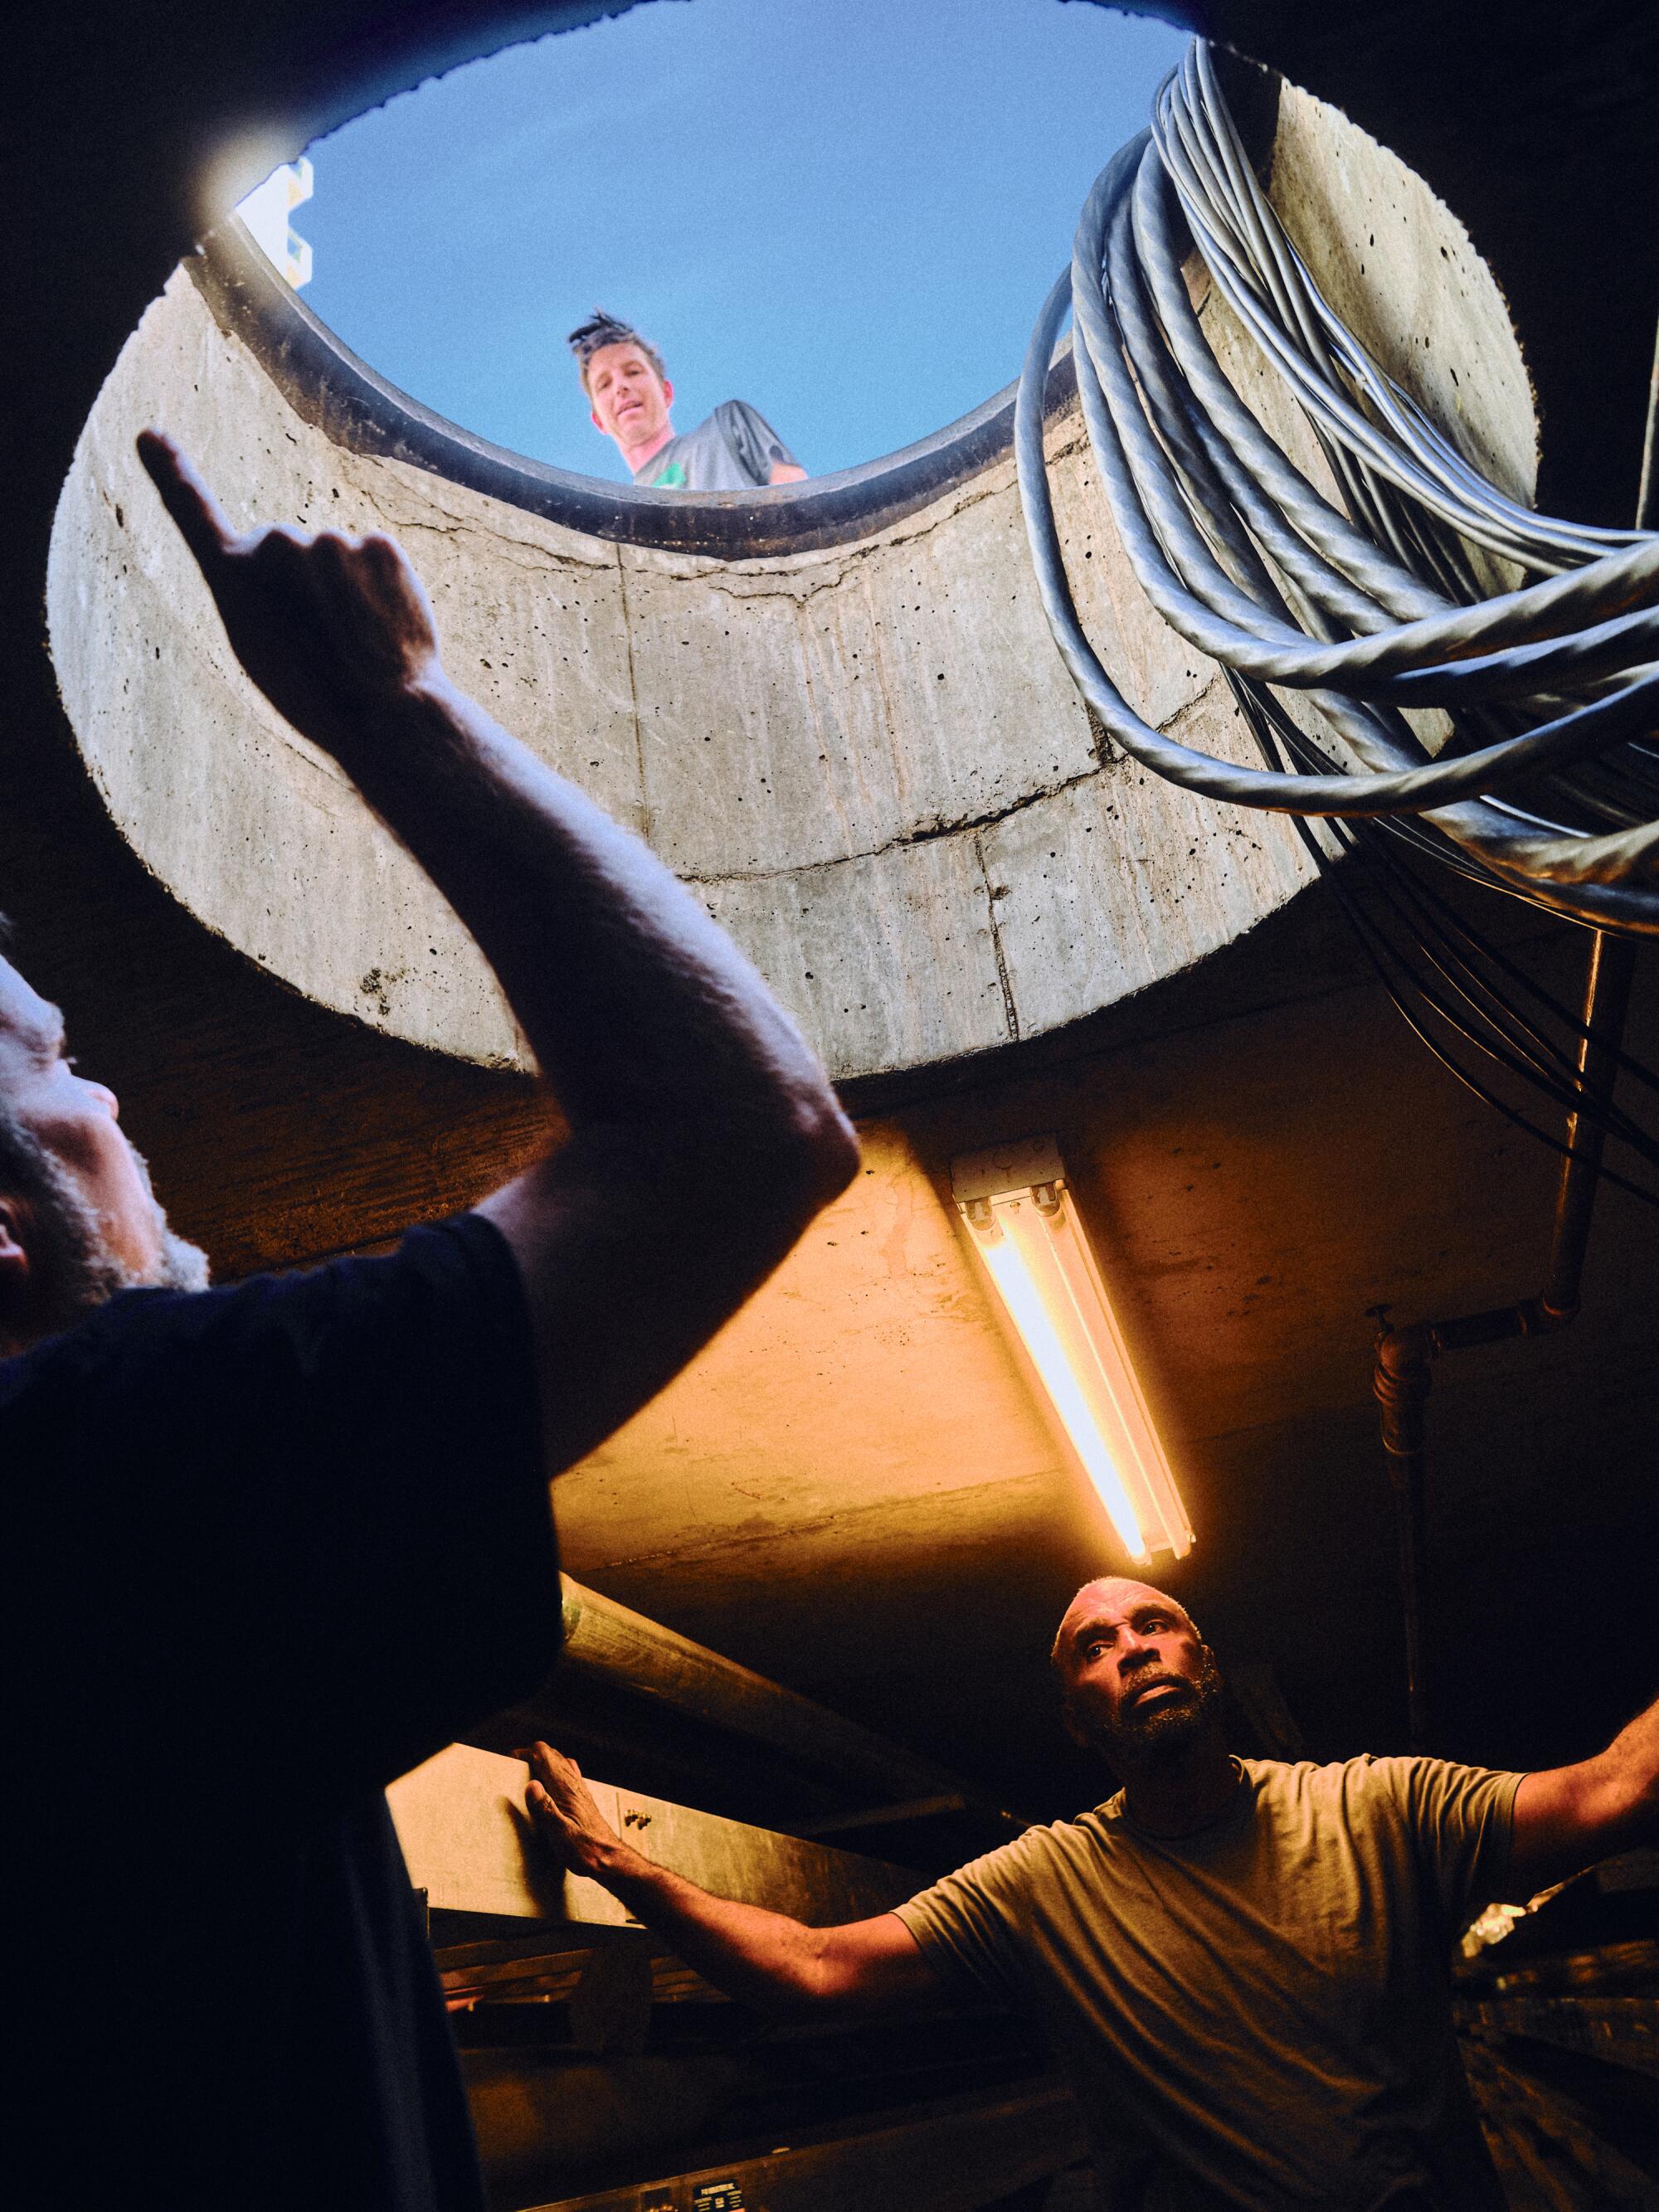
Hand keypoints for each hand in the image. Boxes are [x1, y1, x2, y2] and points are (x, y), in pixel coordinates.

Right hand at [136, 429, 444, 764]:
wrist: (387, 715)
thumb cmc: (316, 695)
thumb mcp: (263, 650)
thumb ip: (257, 592)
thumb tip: (279, 551)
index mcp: (232, 575)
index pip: (193, 511)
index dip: (171, 473)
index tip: (150, 434)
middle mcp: (276, 543)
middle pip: (288, 550)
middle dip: (304, 586)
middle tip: (320, 640)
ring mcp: (330, 539)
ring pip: (334, 559)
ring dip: (346, 593)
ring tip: (355, 640)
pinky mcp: (378, 543)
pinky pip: (373, 560)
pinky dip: (381, 589)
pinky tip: (384, 626)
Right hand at [519, 1740, 626, 1880]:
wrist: (608, 1859)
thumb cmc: (586, 1849)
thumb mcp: (560, 1833)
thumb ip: (545, 1809)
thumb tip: (531, 1785)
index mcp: (566, 1788)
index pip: (545, 1756)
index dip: (526, 1753)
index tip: (511, 1761)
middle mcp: (574, 1784)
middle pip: (552, 1755)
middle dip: (532, 1755)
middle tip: (516, 1767)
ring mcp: (580, 1790)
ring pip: (561, 1763)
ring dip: (544, 1762)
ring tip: (529, 1774)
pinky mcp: (582, 1799)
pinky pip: (567, 1775)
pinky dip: (554, 1773)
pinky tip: (550, 1787)